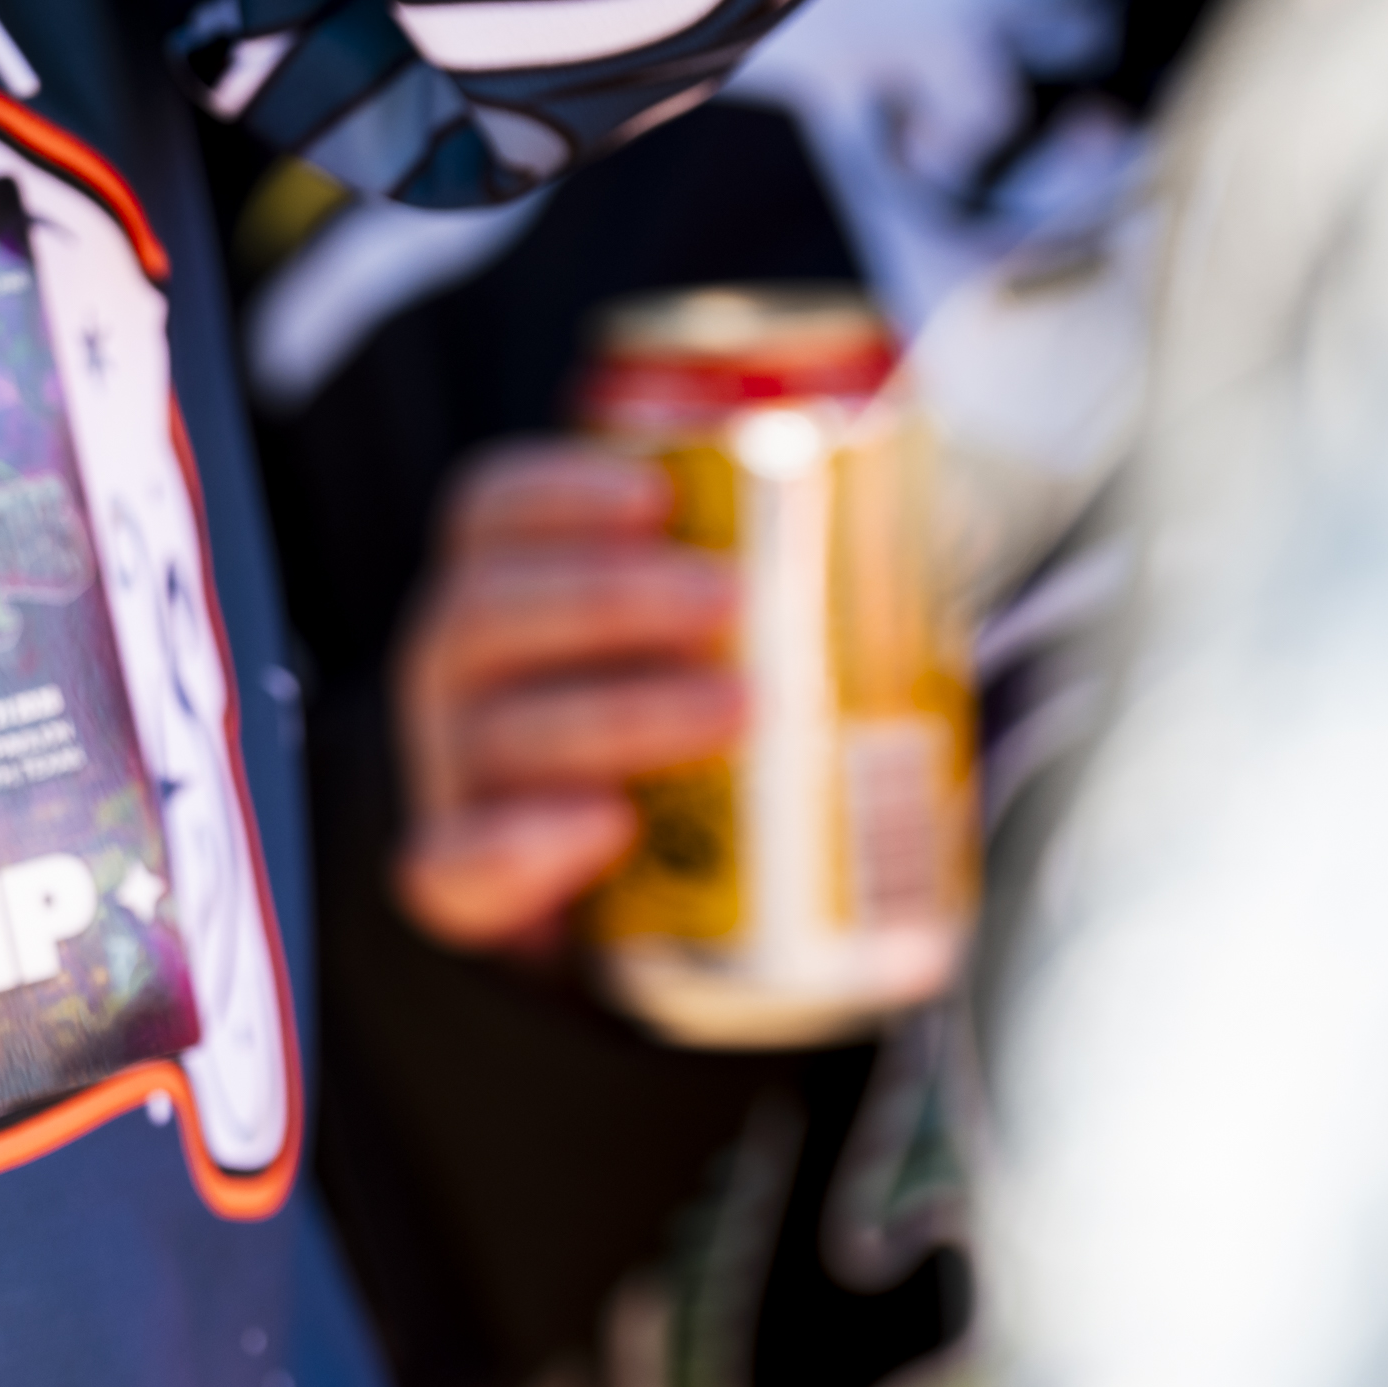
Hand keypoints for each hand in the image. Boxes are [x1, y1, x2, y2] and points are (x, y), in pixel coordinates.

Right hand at [392, 441, 743, 954]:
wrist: (641, 891)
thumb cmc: (680, 721)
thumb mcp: (711, 635)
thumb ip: (782, 573)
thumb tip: (934, 510)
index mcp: (502, 583)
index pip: (493, 512)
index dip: (561, 495)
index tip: (658, 496)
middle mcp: (458, 668)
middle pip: (491, 610)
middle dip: (610, 598)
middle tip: (731, 600)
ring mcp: (455, 771)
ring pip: (501, 731)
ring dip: (618, 711)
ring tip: (735, 711)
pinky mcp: (462, 878)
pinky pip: (453, 865)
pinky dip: (520, 847)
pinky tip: (607, 825)